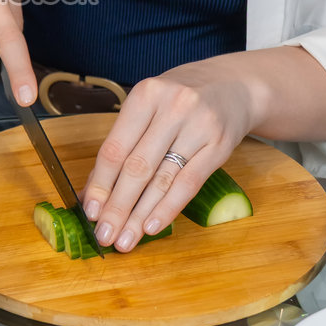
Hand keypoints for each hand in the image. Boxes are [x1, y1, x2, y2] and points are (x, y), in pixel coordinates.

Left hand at [81, 59, 258, 250]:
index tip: (90, 212)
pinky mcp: (220, 146)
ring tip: (125, 240)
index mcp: (146, 94)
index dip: (100, 184)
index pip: (115, 148)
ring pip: (162, 180)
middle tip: (104, 235)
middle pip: (137, 167)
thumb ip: (123, 143)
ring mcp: (199, 126)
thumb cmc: (180, 99)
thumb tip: (93, 191)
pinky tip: (152, 226)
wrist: (234, 85)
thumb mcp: (149, 107)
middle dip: (117, 207)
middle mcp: (172, 107)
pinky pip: (189, 184)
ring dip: (140, 215)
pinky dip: (168, 208)